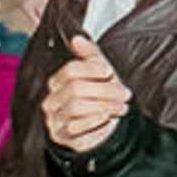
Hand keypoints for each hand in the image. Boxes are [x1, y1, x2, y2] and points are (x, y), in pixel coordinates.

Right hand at [43, 33, 133, 153]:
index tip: (108, 72)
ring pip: (76, 108)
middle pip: (75, 89)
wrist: (100, 128)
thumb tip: (77, 39)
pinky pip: (76, 129)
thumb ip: (90, 55)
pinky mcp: (61, 137)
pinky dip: (97, 123)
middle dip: (105, 91)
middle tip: (125, 94)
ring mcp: (54, 120)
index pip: (70, 70)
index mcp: (57, 82)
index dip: (92, 69)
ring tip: (121, 107)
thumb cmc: (98, 98)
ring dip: (105, 106)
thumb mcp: (98, 74)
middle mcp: (51, 100)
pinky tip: (108, 121)